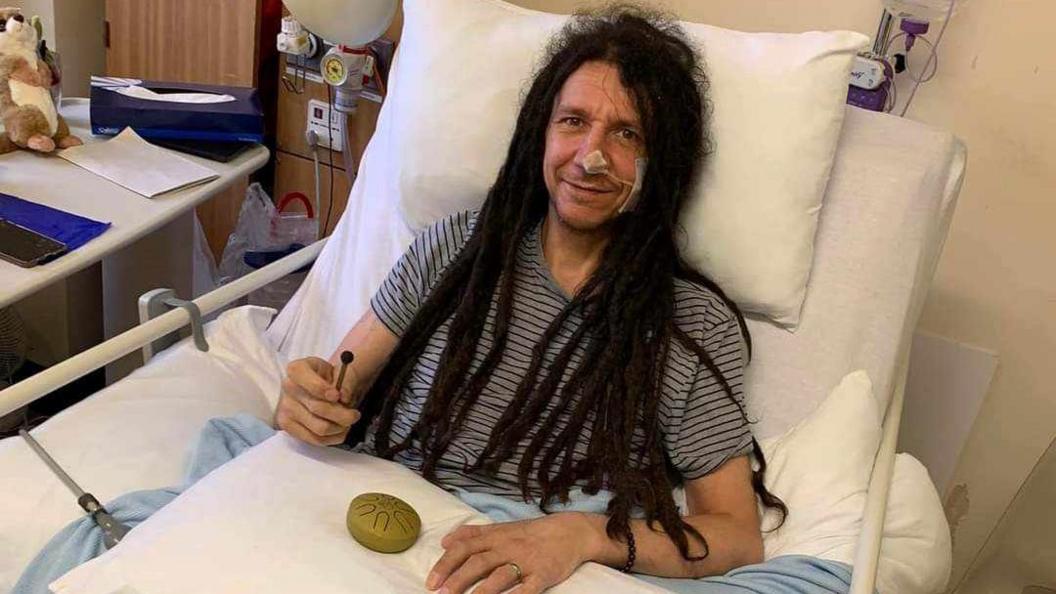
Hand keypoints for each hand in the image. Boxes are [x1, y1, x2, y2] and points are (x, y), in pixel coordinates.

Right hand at [274, 356, 360, 445]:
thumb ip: (346, 380)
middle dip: (342, 414)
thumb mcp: (340, 372)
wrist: (318, 390)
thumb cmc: (329, 379)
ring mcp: (286, 409)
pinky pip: (315, 439)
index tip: (337, 396)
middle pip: (317, 408)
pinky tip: (341, 430)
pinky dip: (334, 437)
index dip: (321, 388)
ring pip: (319, 427)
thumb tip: (344, 396)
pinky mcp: (288, 426)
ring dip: (340, 427)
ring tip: (348, 421)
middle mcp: (288, 388)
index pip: (304, 378)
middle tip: (355, 414)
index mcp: (297, 369)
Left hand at [426, 513, 594, 593]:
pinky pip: (528, 589)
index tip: (431, 581)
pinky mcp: (543, 575)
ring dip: (481, 592)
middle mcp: (508, 548)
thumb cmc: (532, 532)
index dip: (445, 564)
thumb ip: (473, 534)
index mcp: (495, 536)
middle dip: (457, 579)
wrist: (571, 532)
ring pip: (500, 576)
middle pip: (477, 562)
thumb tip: (445, 541)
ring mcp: (526, 562)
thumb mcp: (502, 527)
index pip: (464, 547)